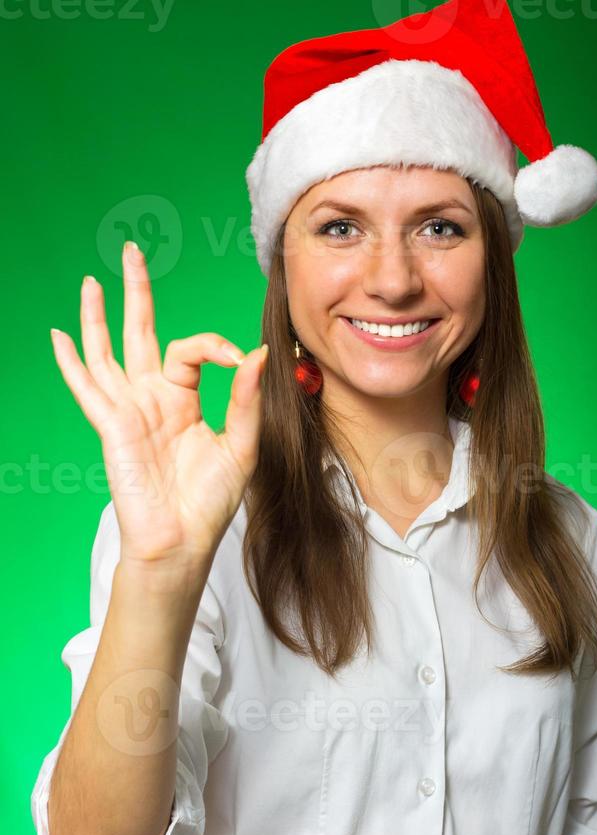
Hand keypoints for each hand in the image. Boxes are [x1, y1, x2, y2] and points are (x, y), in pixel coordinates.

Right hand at [50, 241, 267, 568]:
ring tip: (92, 282)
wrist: (182, 540)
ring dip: (97, 317)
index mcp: (184, 400)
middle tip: (132, 253)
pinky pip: (88, 388)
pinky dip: (72, 362)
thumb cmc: (210, 501)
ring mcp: (128, 410)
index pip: (192, 350)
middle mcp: (152, 398)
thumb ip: (246, 400)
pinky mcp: (111, 426)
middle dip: (136, 293)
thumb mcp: (241, 446)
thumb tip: (258, 354)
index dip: (215, 346)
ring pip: (107, 353)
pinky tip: (60, 335)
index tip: (240, 361)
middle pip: (140, 333)